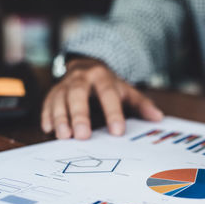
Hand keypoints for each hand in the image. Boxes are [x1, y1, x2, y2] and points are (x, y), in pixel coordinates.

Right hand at [41, 58, 162, 139]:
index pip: (108, 94)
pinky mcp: (53, 92)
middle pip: (78, 95)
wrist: (86, 66)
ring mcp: (65, 84)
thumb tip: (158, 117)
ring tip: (64, 137)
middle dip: (80, 115)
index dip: (113, 113)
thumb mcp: (126, 90)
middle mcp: (81, 78)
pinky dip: (46, 116)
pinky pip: (47, 103)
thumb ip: (141, 104)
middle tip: (83, 136)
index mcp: (103, 76)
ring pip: (59, 99)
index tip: (117, 132)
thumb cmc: (108, 84)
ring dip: (60, 118)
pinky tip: (48, 130)